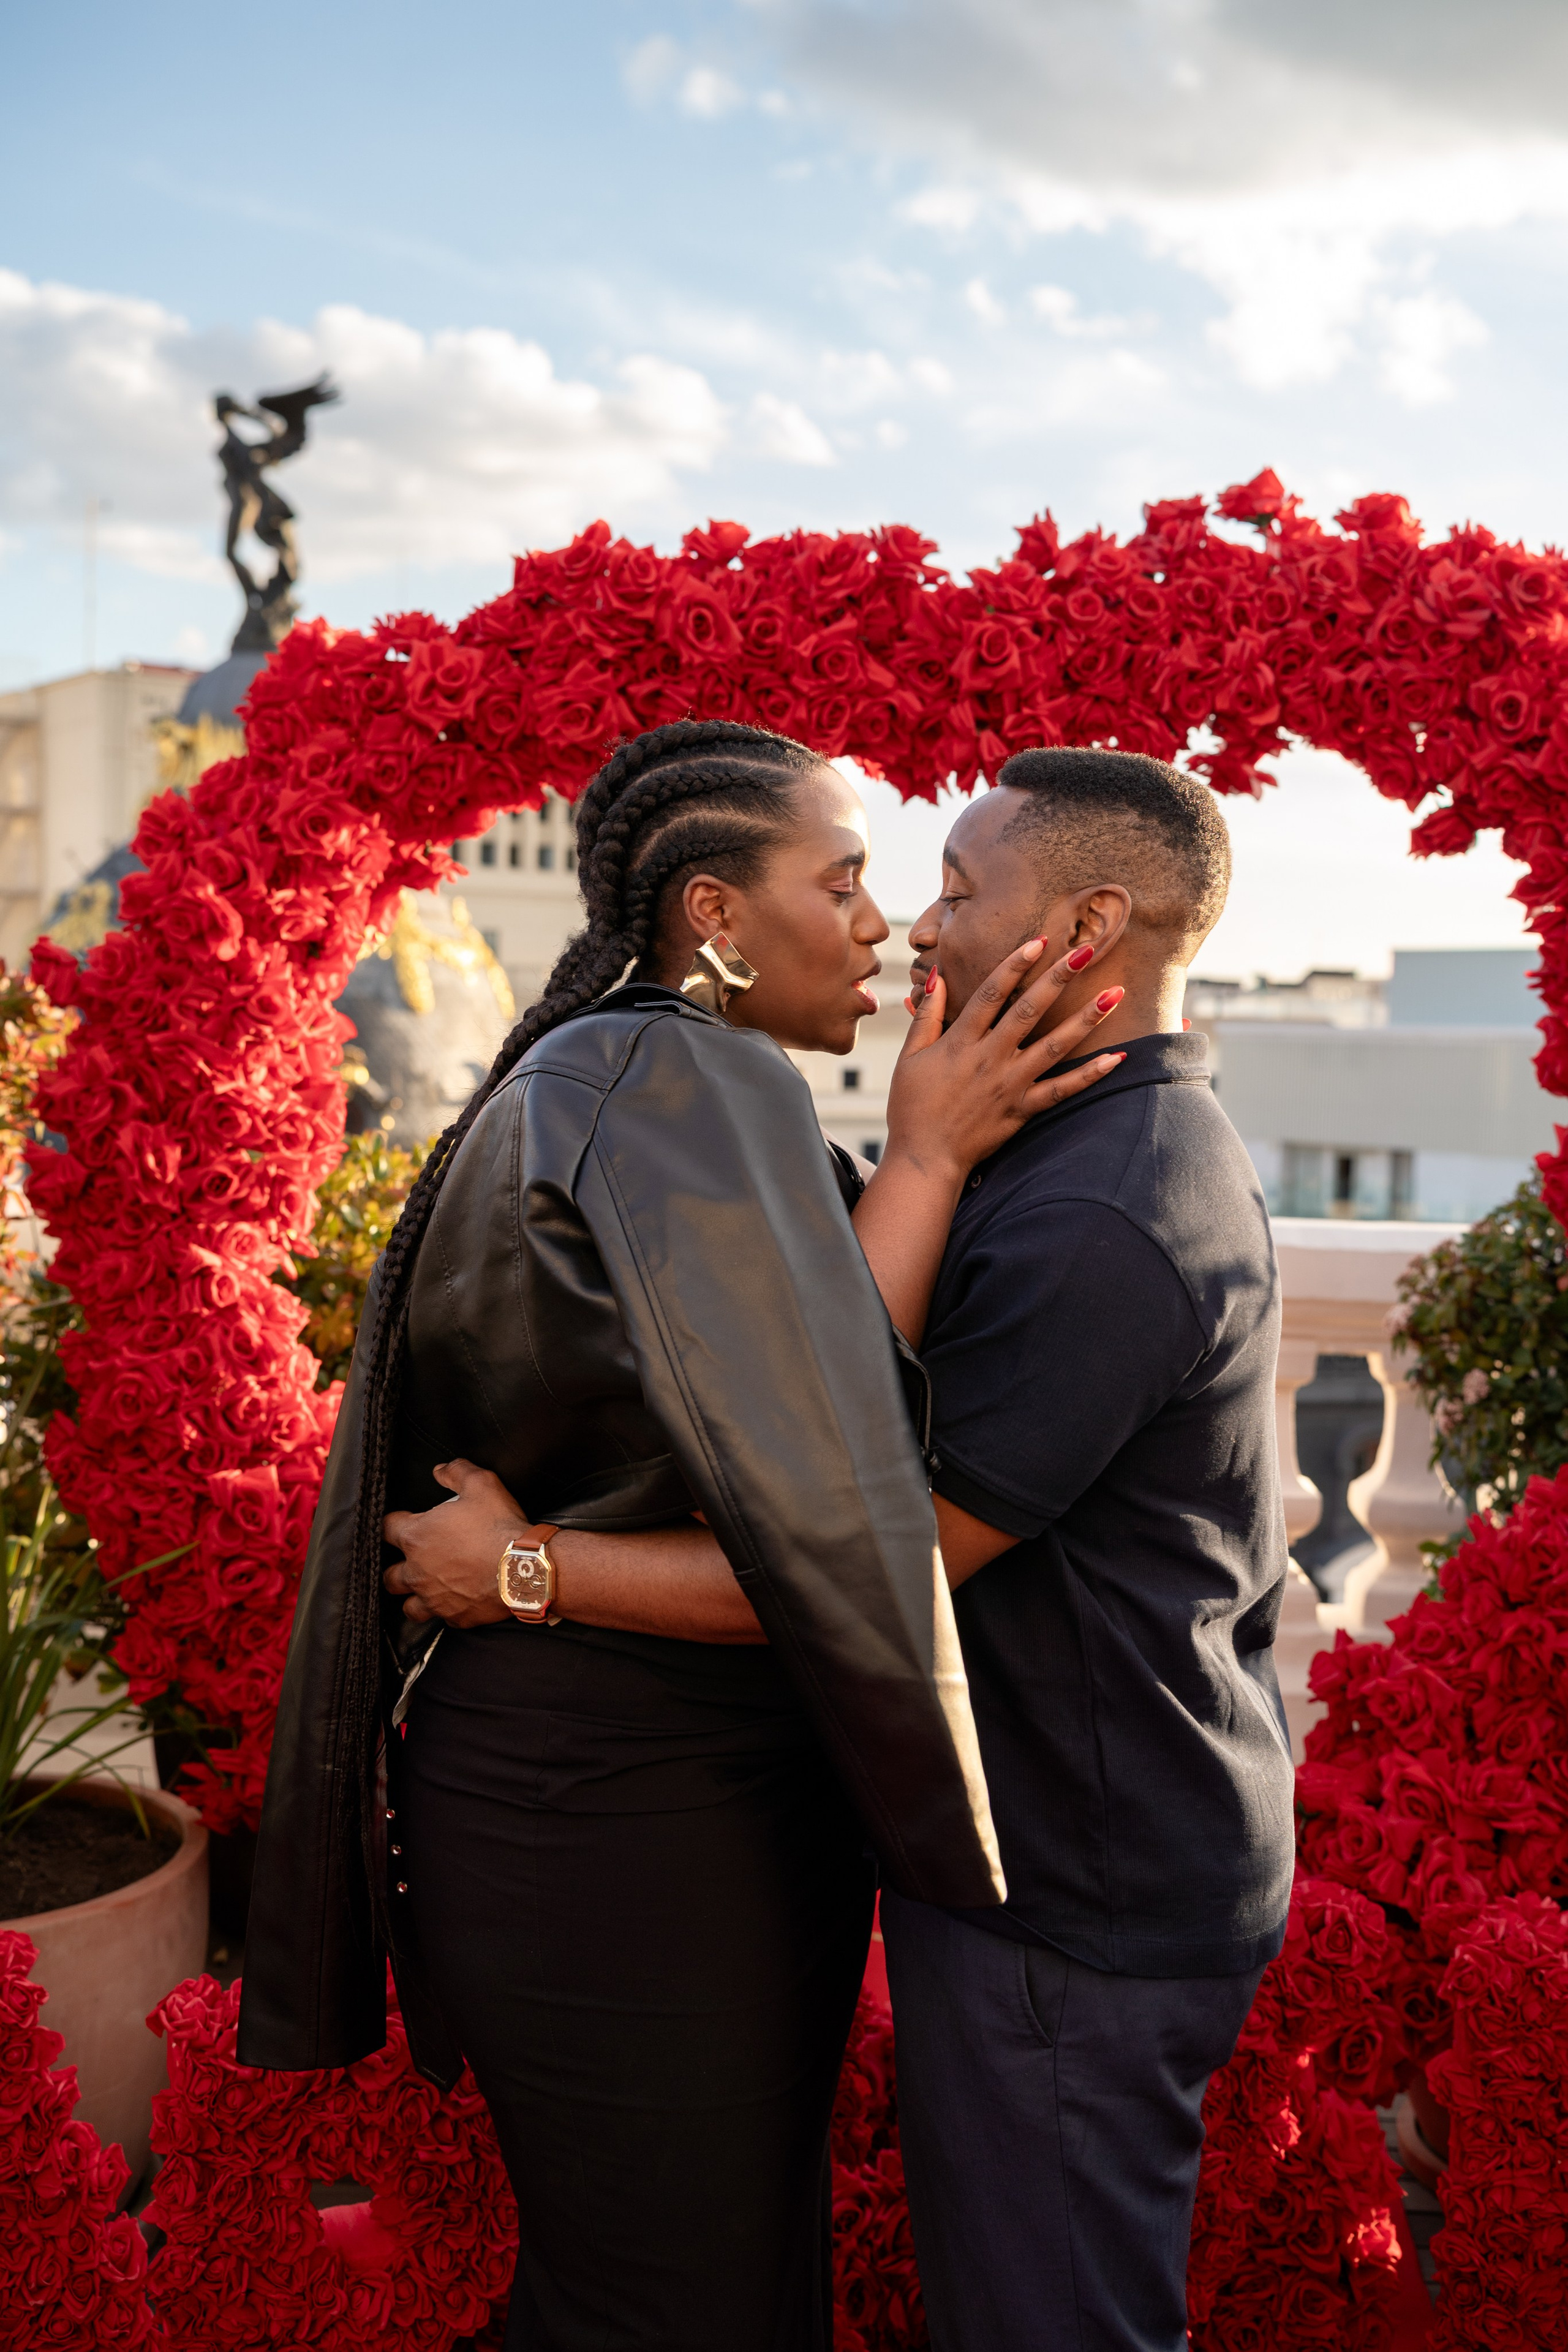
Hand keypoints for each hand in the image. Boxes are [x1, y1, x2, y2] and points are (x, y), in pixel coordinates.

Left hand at [382, 1458, 541, 1626]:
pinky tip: (456, 1603)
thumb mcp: (481, 1484)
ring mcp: (434, 1598)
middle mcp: (418, 1571)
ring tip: (425, 1590)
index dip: (393, 1522)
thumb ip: (456, 1472)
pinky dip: (447, 1611)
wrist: (524, 1567)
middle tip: (412, 1561)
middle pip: (389, 1575)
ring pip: (409, 1606)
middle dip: (396, 1568)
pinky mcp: (455, 1616)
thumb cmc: (498, 1526)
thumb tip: (441, 1469)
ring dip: (414, 1597)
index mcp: (416, 1537)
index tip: (402, 1521)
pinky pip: (443, 1619)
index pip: (387, 1528)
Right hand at [883, 939, 1124, 1178]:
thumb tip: (938, 975)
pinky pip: (1062, 1090)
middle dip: (1059, 978)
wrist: (924, 1158)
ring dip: (1086, 1019)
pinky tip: (1118, 1058)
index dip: (1014, 965)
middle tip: (1087, 951)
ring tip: (1114, 995)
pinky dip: (1090, 1075)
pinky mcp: (1023, 1110)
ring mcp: (1010, 1084)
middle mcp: (989, 1058)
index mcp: (960, 1041)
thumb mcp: (910, 1056)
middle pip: (1029, 1010)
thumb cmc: (912, 1106)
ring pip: (1054, 1046)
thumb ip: (926, 1015)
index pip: (990, 993)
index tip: (1039, 941)